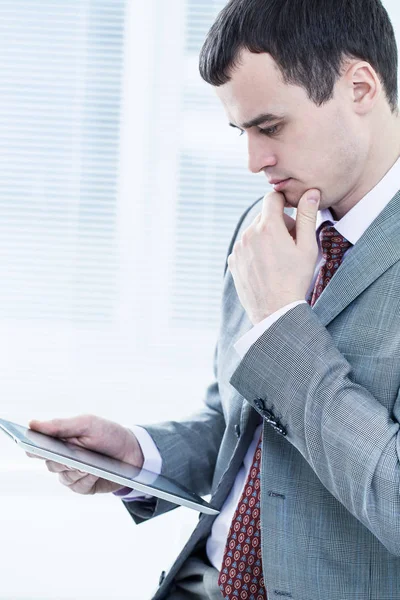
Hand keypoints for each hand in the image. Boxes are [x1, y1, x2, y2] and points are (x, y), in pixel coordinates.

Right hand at [27, 415, 143, 494]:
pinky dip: (87, 478)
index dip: (31, 447)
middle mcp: (62, 459)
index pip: (36, 446)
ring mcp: (71, 474)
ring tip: (90, 463)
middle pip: (51, 464)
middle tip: (73, 455)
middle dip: (63, 459)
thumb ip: (60, 426)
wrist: (133, 451)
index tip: (32, 447)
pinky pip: (78, 486)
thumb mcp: (87, 424)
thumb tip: (32, 424)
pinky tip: (96, 471)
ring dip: (78, 469)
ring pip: (64, 476)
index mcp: (60, 440)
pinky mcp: (83, 486)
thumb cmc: (108, 434)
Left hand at [228, 189, 319, 324]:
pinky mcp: (233, 261)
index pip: (272, 198)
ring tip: (279, 259)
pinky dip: (255, 251)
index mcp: (268, 226)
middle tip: (291, 244)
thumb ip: (307, 216)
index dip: (285, 202)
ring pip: (254, 232)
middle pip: (264, 216)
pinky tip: (267, 267)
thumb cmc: (295, 279)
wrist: (275, 310)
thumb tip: (310, 192)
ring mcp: (238, 248)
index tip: (293, 214)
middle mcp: (248, 233)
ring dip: (266, 237)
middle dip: (278, 223)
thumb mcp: (307, 247)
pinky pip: (245, 247)